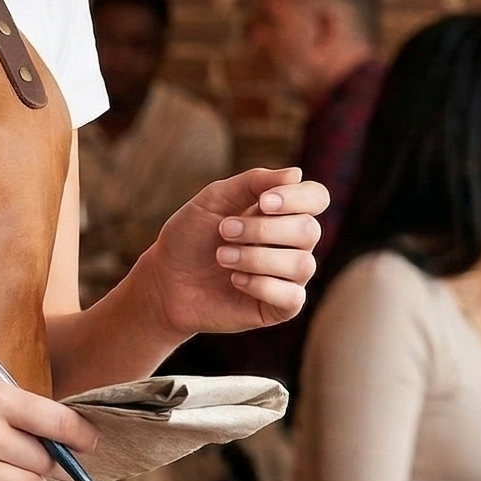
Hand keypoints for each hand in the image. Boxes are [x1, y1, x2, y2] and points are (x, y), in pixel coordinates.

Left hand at [138, 166, 328, 341]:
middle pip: (309, 230)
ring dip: (256, 258)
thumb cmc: (189, 238)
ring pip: (302, 264)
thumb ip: (253, 183)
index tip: (263, 202)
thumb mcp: (214, 200)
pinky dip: (261, 285)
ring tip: (221, 257)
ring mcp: (288, 277)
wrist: (164, 281)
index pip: (316, 198)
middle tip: (224, 231)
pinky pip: (293, 297)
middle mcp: (292, 244)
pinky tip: (235, 280)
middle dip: (263, 229)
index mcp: (281, 213)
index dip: (298, 198)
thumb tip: (297, 174)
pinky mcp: (279, 307)